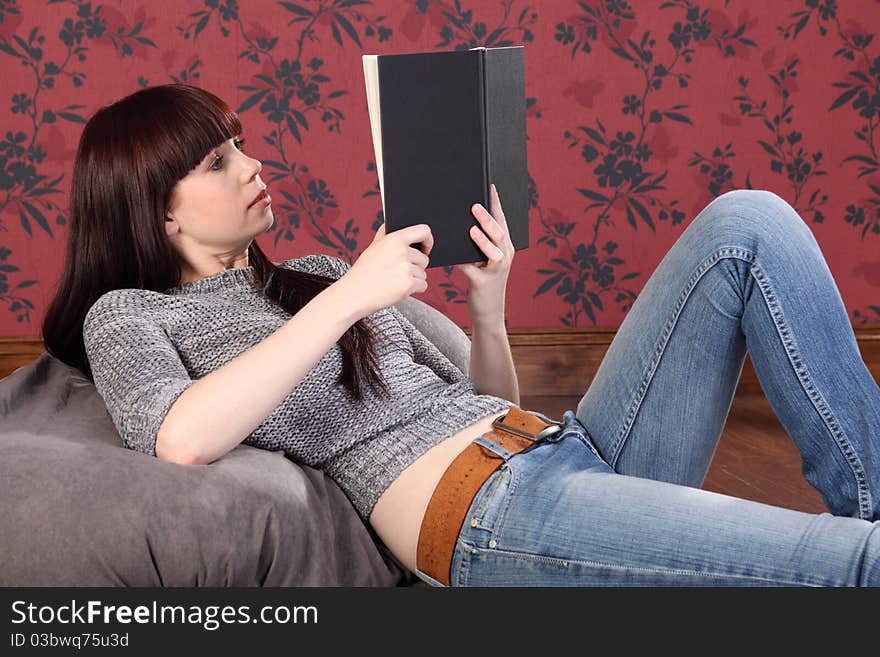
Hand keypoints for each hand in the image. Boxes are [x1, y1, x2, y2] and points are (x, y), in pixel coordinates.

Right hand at [343, 222, 433, 316]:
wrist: (353, 294)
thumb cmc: (363, 272)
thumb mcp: (372, 247)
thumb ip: (385, 234)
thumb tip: (391, 224)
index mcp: (394, 239)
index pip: (423, 231)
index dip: (428, 240)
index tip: (426, 248)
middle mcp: (402, 252)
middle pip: (424, 259)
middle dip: (415, 267)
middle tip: (398, 272)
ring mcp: (406, 268)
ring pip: (423, 274)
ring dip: (414, 279)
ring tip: (395, 281)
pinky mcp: (408, 284)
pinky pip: (423, 285)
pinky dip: (415, 289)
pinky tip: (399, 289)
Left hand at [454, 183, 513, 324]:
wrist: (488, 311)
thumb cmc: (483, 282)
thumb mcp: (483, 261)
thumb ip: (476, 244)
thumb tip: (461, 222)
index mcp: (504, 247)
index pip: (501, 221)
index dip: (496, 204)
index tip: (490, 187)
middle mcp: (504, 256)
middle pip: (499, 233)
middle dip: (487, 218)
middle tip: (474, 205)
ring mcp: (496, 271)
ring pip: (492, 251)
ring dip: (482, 240)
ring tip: (471, 229)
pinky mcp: (484, 283)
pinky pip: (472, 270)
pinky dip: (462, 263)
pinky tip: (452, 257)